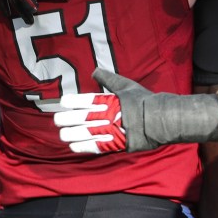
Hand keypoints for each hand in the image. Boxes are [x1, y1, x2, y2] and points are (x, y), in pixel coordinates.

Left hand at [54, 68, 217, 152]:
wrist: (160, 119)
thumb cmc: (144, 101)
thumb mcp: (127, 86)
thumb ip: (109, 79)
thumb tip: (95, 69)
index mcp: (108, 100)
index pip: (84, 100)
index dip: (71, 102)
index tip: (62, 103)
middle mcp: (106, 115)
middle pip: (80, 118)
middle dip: (66, 119)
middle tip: (57, 120)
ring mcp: (110, 130)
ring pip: (83, 134)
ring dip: (71, 134)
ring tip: (63, 134)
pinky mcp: (115, 144)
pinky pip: (94, 147)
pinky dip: (83, 147)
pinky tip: (74, 146)